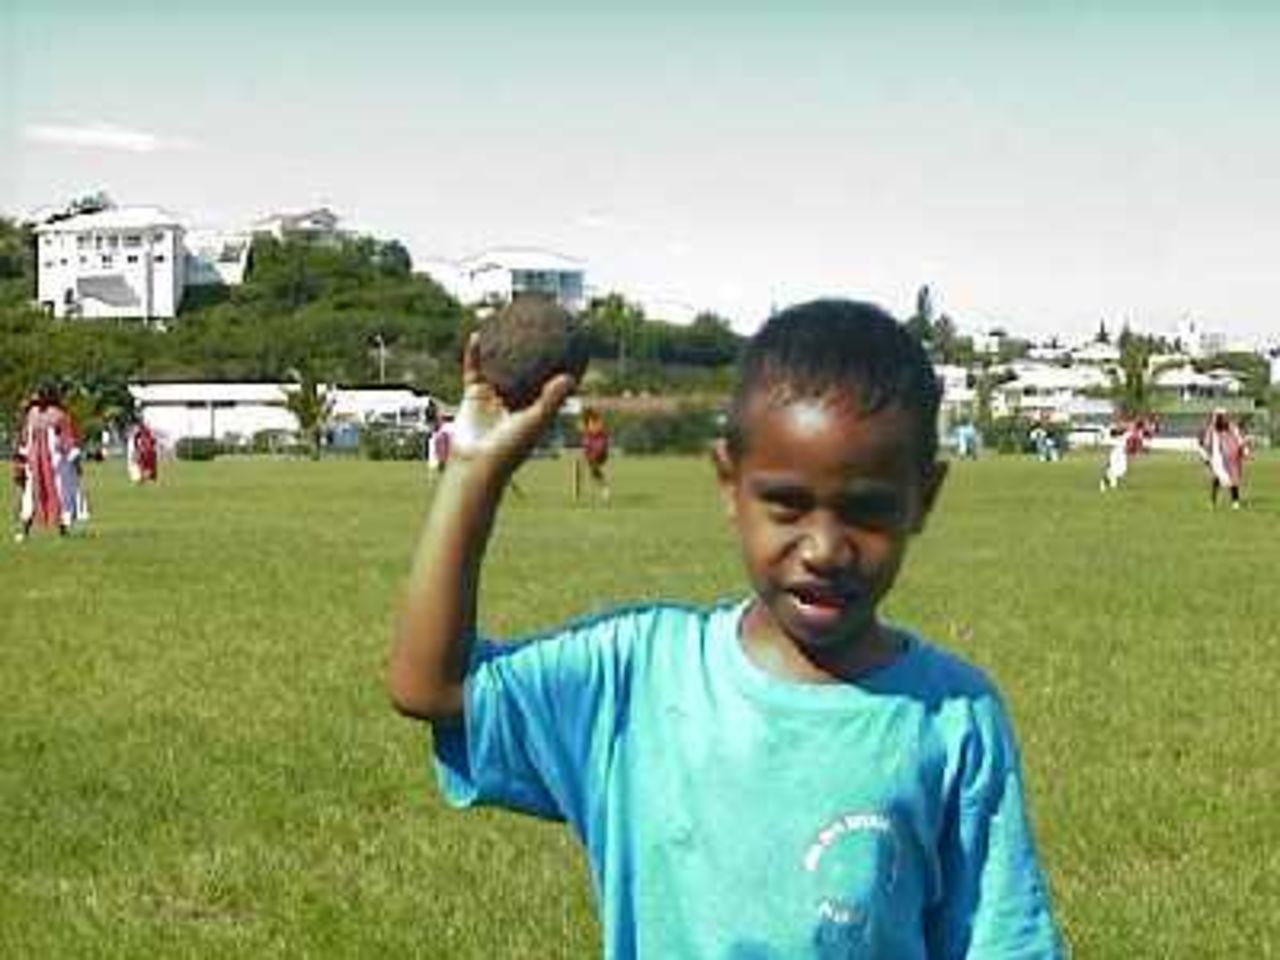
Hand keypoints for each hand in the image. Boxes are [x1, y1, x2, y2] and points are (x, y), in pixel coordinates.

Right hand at [449, 332, 575, 472]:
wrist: (476, 463)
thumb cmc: (510, 449)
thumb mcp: (534, 422)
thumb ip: (551, 400)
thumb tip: (570, 378)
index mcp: (534, 408)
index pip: (549, 382)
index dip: (558, 365)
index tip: (570, 346)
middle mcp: (515, 400)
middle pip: (525, 369)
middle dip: (531, 350)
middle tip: (539, 327)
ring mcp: (494, 396)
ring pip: (499, 365)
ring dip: (501, 347)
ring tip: (507, 324)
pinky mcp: (474, 394)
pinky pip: (474, 368)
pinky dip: (475, 353)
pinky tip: (477, 334)